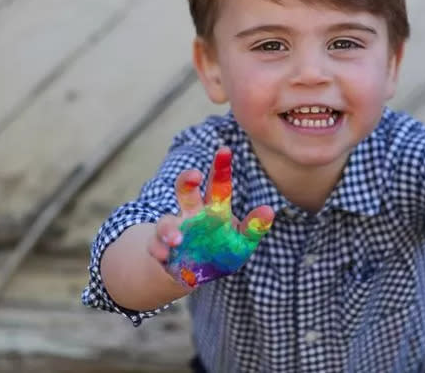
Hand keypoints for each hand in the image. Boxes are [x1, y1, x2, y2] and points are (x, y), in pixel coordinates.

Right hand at [147, 147, 273, 288]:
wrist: (198, 274)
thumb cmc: (223, 250)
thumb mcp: (242, 241)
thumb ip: (254, 227)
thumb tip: (269, 211)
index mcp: (213, 208)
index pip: (217, 184)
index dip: (220, 167)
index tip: (225, 150)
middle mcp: (191, 214)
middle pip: (186, 191)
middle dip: (187, 181)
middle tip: (195, 175)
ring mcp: (175, 230)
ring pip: (166, 221)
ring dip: (170, 229)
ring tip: (178, 239)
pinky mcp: (162, 248)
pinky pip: (156, 246)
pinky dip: (159, 249)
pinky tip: (165, 255)